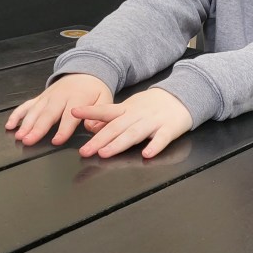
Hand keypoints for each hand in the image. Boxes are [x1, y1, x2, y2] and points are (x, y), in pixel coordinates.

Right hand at [5, 74, 112, 145]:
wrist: (85, 71)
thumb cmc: (95, 90)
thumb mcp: (105, 99)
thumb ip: (99, 114)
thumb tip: (91, 127)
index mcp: (77, 97)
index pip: (69, 116)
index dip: (63, 129)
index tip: (56, 140)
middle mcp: (59, 96)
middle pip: (47, 114)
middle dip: (37, 128)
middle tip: (28, 140)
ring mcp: (48, 96)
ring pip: (34, 110)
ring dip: (25, 123)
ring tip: (19, 136)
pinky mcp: (40, 97)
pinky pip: (26, 105)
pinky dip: (17, 114)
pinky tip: (10, 125)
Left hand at [71, 88, 192, 159]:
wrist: (180, 97)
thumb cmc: (152, 106)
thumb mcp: (129, 108)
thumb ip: (111, 118)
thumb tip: (90, 126)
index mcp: (126, 110)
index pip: (105, 110)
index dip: (89, 111)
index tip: (73, 112)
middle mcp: (137, 115)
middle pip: (116, 127)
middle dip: (99, 140)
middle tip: (85, 151)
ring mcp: (153, 122)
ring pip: (134, 133)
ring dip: (119, 144)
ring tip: (105, 153)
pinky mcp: (169, 129)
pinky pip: (161, 139)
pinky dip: (155, 146)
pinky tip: (147, 154)